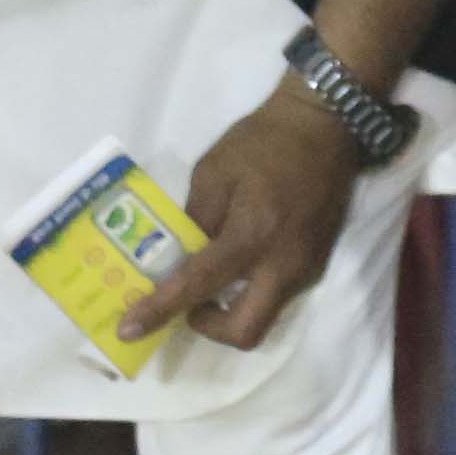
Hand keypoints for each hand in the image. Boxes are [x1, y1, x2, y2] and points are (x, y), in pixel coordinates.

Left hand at [121, 85, 363, 355]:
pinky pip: (279, 294)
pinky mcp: (318, 261)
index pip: (198, 286)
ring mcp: (306, 266)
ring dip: (233, 310)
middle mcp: (283, 264)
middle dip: (210, 329)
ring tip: (213, 280)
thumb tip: (181, 256)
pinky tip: (243, 260)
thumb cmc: (265, 141)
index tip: (128, 331)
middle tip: (191, 304)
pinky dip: (253, 291)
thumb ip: (196, 220)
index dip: (159, 311)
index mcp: (251, 236)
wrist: (327, 124)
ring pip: (265, 315)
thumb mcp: (213, 171)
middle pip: (246, 331)